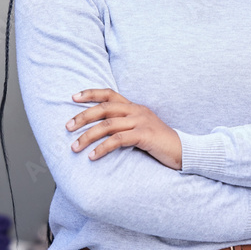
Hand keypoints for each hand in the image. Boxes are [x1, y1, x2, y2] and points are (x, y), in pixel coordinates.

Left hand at [67, 88, 182, 169]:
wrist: (183, 151)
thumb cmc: (158, 143)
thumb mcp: (140, 128)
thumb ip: (124, 125)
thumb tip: (99, 129)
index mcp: (134, 107)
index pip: (109, 94)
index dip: (91, 94)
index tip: (73, 97)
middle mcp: (137, 111)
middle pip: (104, 108)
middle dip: (83, 117)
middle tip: (67, 127)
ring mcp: (142, 122)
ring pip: (108, 125)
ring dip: (88, 136)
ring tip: (74, 147)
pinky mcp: (145, 136)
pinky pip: (118, 140)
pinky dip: (103, 148)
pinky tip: (93, 156)